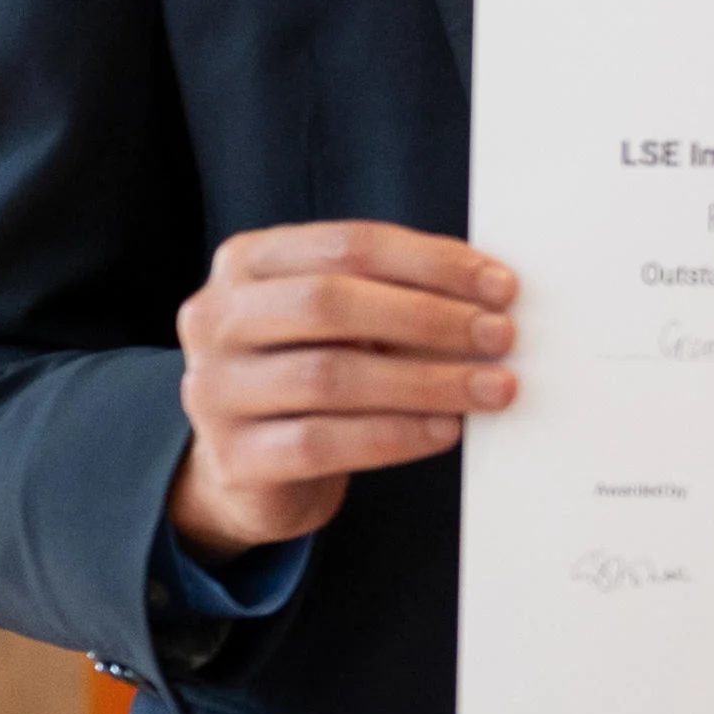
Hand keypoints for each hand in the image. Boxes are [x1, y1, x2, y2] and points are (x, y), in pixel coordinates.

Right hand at [168, 221, 520, 556]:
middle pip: (330, 304)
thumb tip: (492, 290)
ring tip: (492, 388)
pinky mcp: (232, 457)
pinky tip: (446, 429)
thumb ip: (398, 292)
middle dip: (429, 318)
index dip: (430, 262)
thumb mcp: (344, 320)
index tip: (500, 286)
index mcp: (247, 263)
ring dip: (427, 381)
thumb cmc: (318, 370)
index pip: (346, 246)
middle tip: (500, 336)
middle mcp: (216, 318)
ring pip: (328, 376)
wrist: (258, 468)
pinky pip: (322, 443)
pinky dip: (395, 435)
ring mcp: (213, 389)